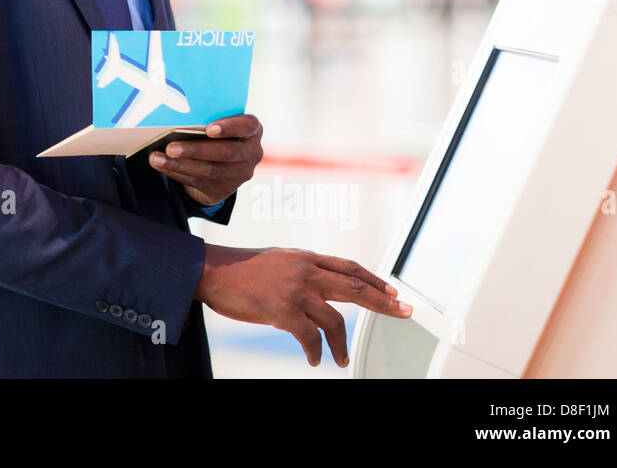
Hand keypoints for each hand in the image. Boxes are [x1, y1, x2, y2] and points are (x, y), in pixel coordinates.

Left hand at [149, 113, 262, 207]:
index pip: (247, 126)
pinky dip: (176, 172)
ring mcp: (240, 173)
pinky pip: (198, 181)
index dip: (229, 127)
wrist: (222, 163)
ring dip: (180, 164)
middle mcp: (251, 152)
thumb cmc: (217, 134)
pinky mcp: (224, 189)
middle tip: (171, 147)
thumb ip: (207, 119)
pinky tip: (162, 165)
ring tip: (157, 158)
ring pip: (209, 170)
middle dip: (195, 150)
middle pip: (225, 152)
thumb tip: (175, 114)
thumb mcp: (220, 123)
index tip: (208, 128)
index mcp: (252, 130)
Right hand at [195, 244, 412, 366]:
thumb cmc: (241, 269)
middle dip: (383, 302)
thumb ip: (301, 272)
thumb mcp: (278, 261)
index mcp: (305, 257)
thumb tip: (318, 292)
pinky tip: (316, 359)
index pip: (349, 267)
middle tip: (404, 313)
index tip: (393, 292)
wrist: (212, 271)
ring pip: (335, 319)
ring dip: (342, 343)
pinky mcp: (282, 310)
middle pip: (355, 286)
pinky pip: (310, 337)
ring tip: (342, 358)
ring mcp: (295, 290)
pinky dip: (317, 352)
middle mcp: (305, 270)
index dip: (375, 279)